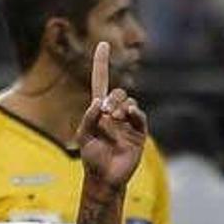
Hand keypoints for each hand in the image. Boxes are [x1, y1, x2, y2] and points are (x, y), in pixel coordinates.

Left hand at [75, 41, 147, 191]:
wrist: (105, 179)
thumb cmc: (92, 158)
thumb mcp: (83, 137)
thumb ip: (88, 118)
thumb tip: (99, 102)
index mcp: (99, 111)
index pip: (101, 82)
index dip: (101, 63)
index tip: (103, 44)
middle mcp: (115, 113)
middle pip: (118, 92)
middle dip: (113, 99)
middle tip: (106, 112)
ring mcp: (128, 122)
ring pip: (129, 102)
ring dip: (121, 107)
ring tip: (114, 119)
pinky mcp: (138, 133)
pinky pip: (139, 116)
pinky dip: (134, 113)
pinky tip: (129, 114)